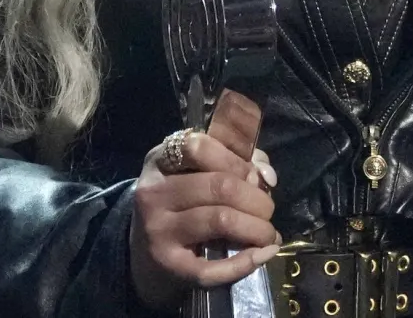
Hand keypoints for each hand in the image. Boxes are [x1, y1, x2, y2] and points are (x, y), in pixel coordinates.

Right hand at [129, 129, 280, 310]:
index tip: (255, 177)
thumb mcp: (195, 171)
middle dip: (256, 199)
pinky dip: (245, 262)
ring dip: (257, 228)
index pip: (198, 146)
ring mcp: (158, 229)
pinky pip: (212, 267)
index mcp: (161, 160)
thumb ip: (235, 162)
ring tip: (269, 233)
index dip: (236, 160)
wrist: (143, 250)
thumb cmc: (180, 202)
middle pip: (219, 185)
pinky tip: (263, 254)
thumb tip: (266, 176)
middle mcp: (154, 192)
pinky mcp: (168, 265)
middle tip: (268, 210)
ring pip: (220, 219)